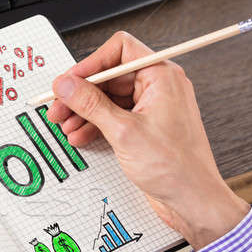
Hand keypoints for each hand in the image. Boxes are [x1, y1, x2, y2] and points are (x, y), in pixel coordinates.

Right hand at [47, 32, 248, 249]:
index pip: (120, 51)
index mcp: (161, 77)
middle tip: (59, 108)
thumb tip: (67, 85)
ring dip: (84, 112)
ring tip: (66, 125)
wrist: (192, 200)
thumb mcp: (123, 131)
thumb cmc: (175, 167)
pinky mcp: (144, 128)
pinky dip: (94, 125)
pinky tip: (80, 136)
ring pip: (108, 99)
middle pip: (109, 77)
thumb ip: (90, 104)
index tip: (68, 82)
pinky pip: (113, 117)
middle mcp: (158, 88)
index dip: (90, 65)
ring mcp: (151, 108)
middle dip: (81, 94)